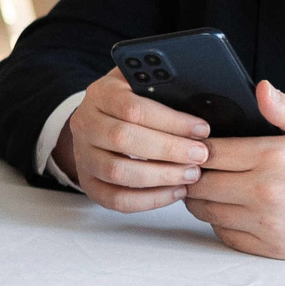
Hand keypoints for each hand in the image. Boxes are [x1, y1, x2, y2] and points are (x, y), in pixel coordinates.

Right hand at [54, 68, 213, 211]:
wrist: (101, 121)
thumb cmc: (133, 103)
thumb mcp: (145, 85)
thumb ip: (166, 90)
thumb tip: (202, 108)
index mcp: (101, 94)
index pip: (133, 108)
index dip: (170, 121)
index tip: (201, 130)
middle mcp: (85, 123)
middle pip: (122, 139)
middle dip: (168, 150)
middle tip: (200, 156)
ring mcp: (82, 155)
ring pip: (116, 171)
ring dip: (160, 177)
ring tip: (191, 175)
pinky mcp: (88, 182)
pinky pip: (115, 199)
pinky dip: (148, 200)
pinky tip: (175, 192)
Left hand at [185, 81, 284, 258]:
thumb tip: (261, 88)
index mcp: (276, 157)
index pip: (210, 151)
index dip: (198, 147)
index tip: (200, 145)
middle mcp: (267, 193)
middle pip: (199, 182)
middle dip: (195, 172)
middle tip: (201, 166)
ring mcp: (268, 223)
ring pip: (205, 210)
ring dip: (203, 198)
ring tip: (215, 185)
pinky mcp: (272, 248)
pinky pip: (224, 234)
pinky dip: (220, 221)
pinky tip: (233, 208)